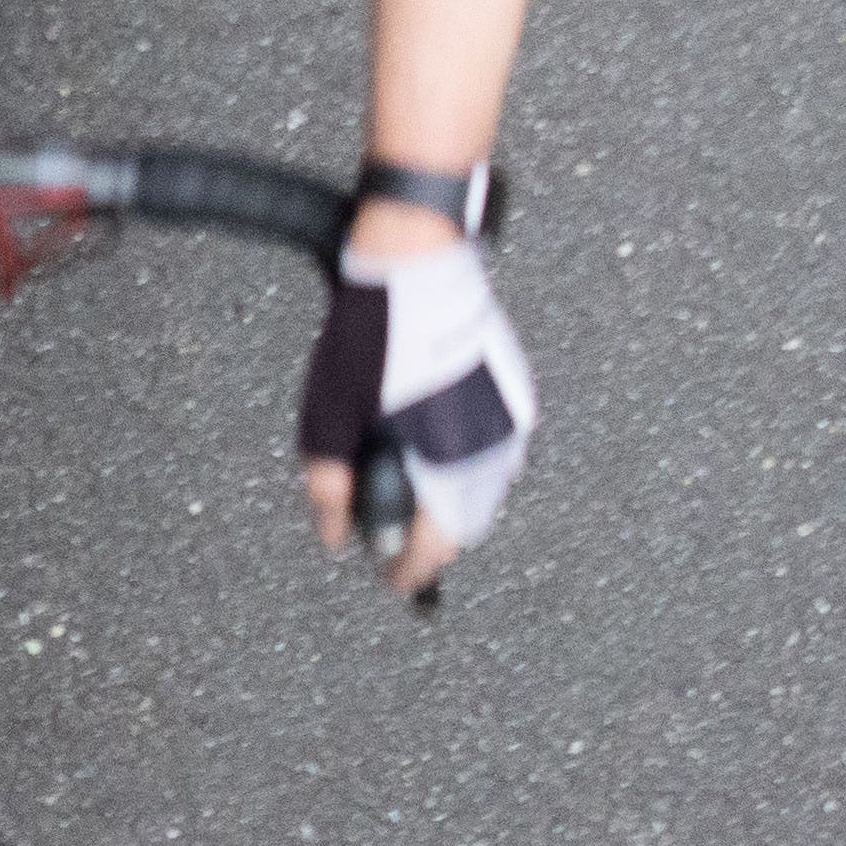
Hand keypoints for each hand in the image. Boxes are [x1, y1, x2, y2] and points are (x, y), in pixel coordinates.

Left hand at [297, 216, 526, 600]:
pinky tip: (431, 452)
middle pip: (468, 522)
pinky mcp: (516, 391)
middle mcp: (493, 448)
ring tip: (408, 496)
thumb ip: (329, 486)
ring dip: (452, 504)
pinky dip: (466, 466)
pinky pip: (496, 450)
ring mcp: (511, 418)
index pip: (437, 543)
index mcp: (450, 462)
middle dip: (432, 539)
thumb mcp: (328, 418)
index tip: (391, 580)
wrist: (417, 265)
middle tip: (394, 540)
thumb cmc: (369, 336)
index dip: (411, 569)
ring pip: (487, 488)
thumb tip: (333, 536)